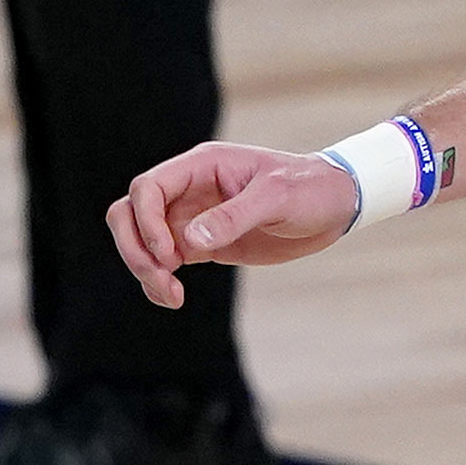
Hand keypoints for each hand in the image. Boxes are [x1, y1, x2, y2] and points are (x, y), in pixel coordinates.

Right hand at [108, 142, 359, 306]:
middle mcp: (189, 190)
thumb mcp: (277, 198)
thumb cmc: (310, 189)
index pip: (148, 189)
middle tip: (161, 278)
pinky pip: (163, 261)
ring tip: (171, 296)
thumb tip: (189, 241)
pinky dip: (158, 281)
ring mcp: (192, 217)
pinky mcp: (201, 244)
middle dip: (135, 248)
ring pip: (142, 240)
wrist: (334, 206)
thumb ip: (233, 216)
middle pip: (130, 213)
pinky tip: (174, 298)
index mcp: (202, 166)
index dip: (147, 222)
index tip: (172, 255)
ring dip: (144, 269)